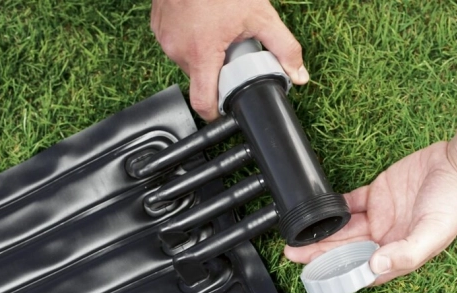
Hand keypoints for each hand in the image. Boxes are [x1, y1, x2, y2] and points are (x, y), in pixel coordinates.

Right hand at [151, 0, 308, 120]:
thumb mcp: (260, 15)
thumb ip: (283, 48)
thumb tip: (298, 75)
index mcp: (201, 55)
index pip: (203, 103)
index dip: (216, 113)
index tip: (225, 111)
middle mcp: (178, 51)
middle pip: (201, 79)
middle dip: (218, 71)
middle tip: (231, 51)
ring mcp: (165, 39)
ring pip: (189, 61)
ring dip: (205, 54)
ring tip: (217, 32)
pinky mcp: (158, 28)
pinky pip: (177, 44)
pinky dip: (191, 39)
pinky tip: (202, 23)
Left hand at [284, 141, 456, 284]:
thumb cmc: (454, 205)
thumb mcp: (433, 233)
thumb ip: (405, 253)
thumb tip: (375, 267)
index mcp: (397, 253)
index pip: (361, 269)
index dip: (337, 273)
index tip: (313, 274)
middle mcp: (385, 238)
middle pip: (345, 249)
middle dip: (319, 253)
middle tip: (293, 253)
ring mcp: (380, 216)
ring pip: (343, 229)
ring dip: (321, 232)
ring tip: (296, 235)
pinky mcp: (377, 193)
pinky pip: (350, 203)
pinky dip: (334, 208)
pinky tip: (316, 211)